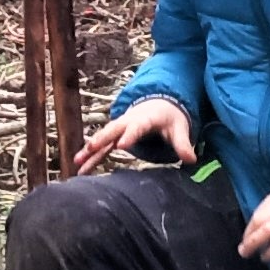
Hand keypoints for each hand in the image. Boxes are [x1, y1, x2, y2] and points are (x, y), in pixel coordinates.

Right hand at [77, 94, 195, 172]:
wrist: (160, 103)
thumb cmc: (169, 116)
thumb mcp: (180, 128)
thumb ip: (183, 143)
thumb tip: (192, 159)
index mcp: (145, 118)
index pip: (137, 127)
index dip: (130, 135)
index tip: (121, 145)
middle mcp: (128, 121)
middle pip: (112, 130)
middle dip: (101, 139)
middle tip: (90, 149)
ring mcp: (119, 128)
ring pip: (102, 138)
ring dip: (90, 150)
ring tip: (77, 163)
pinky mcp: (116, 135)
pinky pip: (101, 145)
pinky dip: (91, 154)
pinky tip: (80, 166)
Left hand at [238, 183, 269, 260]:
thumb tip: (259, 226)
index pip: (261, 209)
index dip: (249, 225)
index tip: (246, 236)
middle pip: (261, 220)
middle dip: (248, 236)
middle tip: (243, 249)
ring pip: (269, 231)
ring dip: (254, 244)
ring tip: (249, 254)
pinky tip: (267, 258)